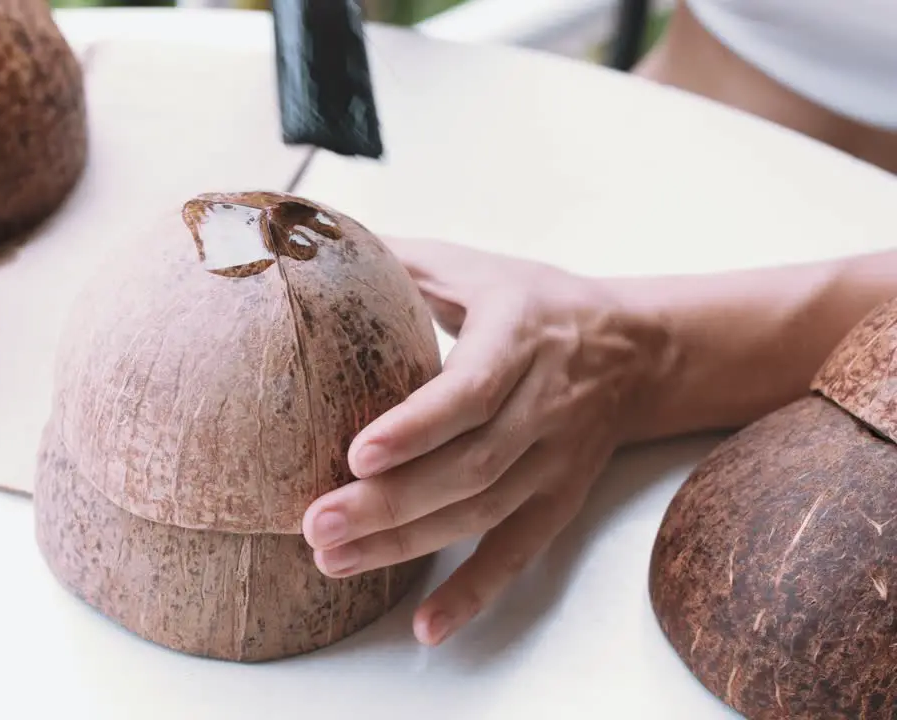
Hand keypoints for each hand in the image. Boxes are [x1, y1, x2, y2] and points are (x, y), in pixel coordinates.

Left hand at [301, 238, 672, 645]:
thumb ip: (405, 261)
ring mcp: (555, 461)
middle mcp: (543, 405)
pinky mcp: (559, 501)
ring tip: (332, 561)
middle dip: (387, 504)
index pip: (471, 391)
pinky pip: (517, 554)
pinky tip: (425, 627)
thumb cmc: (536, 303)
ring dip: (406, 547)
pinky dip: (473, 593)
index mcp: (519, 337)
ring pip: (480, 514)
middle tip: (314, 524)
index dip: (417, 427)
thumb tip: (316, 239)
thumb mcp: (478, 268)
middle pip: (468, 468)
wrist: (638, 350)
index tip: (355, 452)